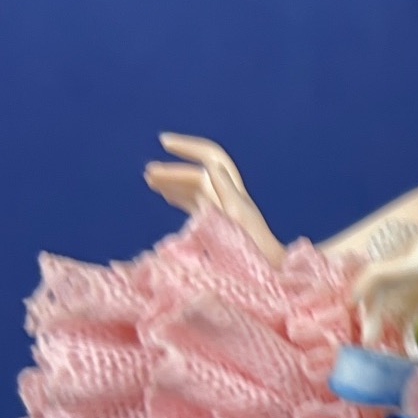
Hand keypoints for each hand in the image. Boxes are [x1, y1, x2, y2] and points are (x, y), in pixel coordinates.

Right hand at [143, 133, 284, 267]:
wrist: (269, 275)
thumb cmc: (255, 250)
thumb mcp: (239, 218)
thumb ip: (226, 190)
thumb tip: (212, 165)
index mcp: (233, 193)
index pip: (210, 159)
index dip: (189, 148)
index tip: (163, 142)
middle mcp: (229, 198)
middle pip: (199, 174)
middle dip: (174, 171)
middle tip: (148, 173)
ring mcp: (224, 211)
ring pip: (195, 188)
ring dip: (173, 182)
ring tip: (150, 180)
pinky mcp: (220, 225)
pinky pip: (197, 204)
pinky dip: (180, 196)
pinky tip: (166, 195)